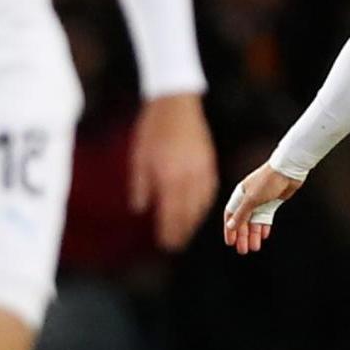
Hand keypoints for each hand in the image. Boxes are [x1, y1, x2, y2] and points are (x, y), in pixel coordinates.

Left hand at [129, 92, 216, 250]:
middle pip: (188, 212)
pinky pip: (209, 190)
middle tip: (175, 243)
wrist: (175, 105)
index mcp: (169, 177)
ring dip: (194, 219)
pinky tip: (198, 208)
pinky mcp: (208, 163)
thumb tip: (140, 209)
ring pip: (201, 203)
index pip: (171, 212)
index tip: (167, 245)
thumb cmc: (152, 130)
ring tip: (186, 230)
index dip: (170, 231)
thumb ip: (140, 186)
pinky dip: (204, 203)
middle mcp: (188, 177)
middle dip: (182, 230)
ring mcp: (201, 170)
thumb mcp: (139, 158)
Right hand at [223, 162, 303, 254]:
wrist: (288, 170)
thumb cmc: (268, 181)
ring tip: (254, 248)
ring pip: (255, 221)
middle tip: (243, 250)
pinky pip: (266, 218)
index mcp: (240, 195)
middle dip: (243, 236)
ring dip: (254, 234)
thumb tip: (230, 226)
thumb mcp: (252, 199)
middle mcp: (249, 198)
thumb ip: (241, 214)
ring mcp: (261, 200)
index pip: (231, 215)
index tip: (230, 242)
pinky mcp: (272, 202)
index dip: (230, 229)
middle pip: (243, 221)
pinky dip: (264, 227)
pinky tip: (264, 236)